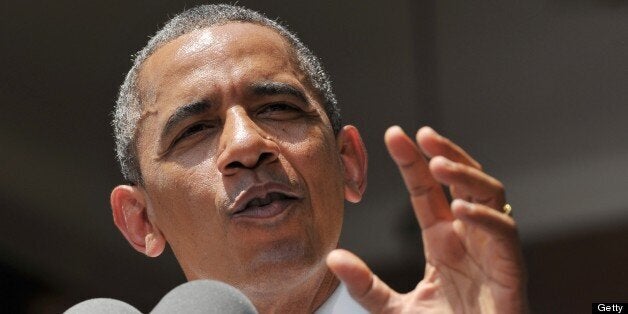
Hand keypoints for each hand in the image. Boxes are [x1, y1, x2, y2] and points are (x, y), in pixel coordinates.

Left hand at [327, 126, 526, 312]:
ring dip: (466, 175)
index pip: (426, 191)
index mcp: (442, 241)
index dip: (413, 162)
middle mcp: (468, 238)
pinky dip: (485, 217)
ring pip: (490, 196)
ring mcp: (492, 251)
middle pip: (463, 181)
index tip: (394, 134)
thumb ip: (366, 285)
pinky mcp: (511, 270)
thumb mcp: (393, 309)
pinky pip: (504, 233)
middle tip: (422, 135)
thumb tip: (333, 257)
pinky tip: (459, 208)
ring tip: (438, 164)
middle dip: (445, 154)